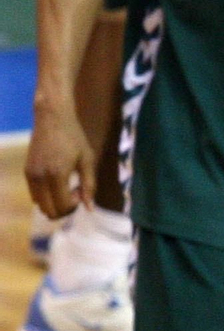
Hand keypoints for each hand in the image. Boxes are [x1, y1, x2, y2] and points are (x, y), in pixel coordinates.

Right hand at [25, 102, 93, 217]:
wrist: (51, 119)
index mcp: (56, 175)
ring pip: (40, 205)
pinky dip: (46, 196)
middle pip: (49, 211)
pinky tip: (57, 182)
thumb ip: (89, 186)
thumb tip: (89, 209)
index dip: (74, 205)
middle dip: (64, 208)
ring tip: (66, 186)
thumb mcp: (87, 161)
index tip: (81, 191)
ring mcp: (30, 175)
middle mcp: (39, 178)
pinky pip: (35, 195)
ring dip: (55, 202)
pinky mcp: (26, 172)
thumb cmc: (74, 138)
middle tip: (75, 192)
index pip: (62, 206)